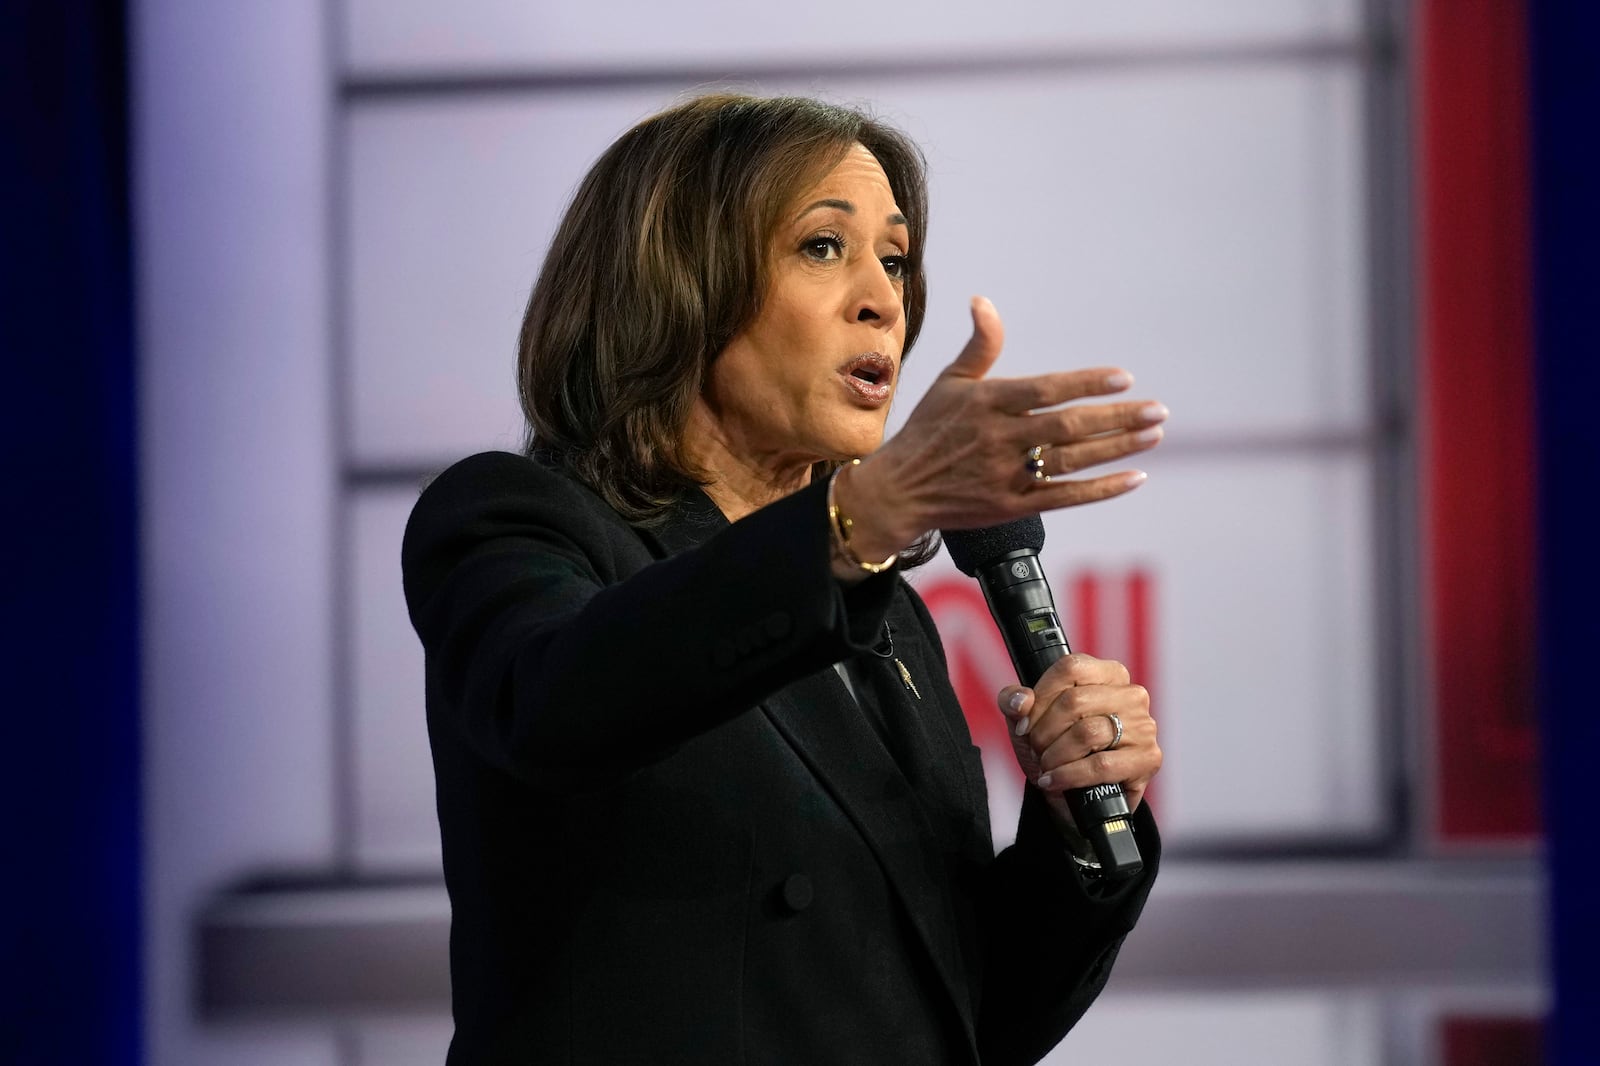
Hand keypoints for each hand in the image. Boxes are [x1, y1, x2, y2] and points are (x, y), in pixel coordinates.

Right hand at [836, 297, 1166, 555]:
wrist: (898, 491)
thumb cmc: (928, 430)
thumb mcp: (949, 382)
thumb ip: (979, 345)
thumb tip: (983, 301)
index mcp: (986, 402)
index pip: (1046, 389)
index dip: (1087, 384)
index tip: (1124, 378)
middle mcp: (998, 438)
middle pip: (1068, 426)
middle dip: (1117, 418)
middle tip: (1157, 410)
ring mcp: (1006, 475)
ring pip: (1072, 460)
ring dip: (1117, 448)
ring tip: (1153, 434)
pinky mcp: (1011, 506)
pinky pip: (1065, 498)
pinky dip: (1101, 490)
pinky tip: (1134, 478)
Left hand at [997, 653, 1160, 815]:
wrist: (1074, 795)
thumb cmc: (1056, 748)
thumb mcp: (1027, 720)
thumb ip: (1014, 701)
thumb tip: (1020, 701)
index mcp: (1107, 673)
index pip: (1070, 668)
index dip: (1040, 697)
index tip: (1025, 723)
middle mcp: (1131, 694)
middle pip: (1075, 702)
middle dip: (1044, 732)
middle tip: (1035, 748)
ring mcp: (1143, 726)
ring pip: (1088, 733)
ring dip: (1055, 755)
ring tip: (1046, 765)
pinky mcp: (1148, 758)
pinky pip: (1101, 765)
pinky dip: (1070, 775)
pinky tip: (1055, 780)